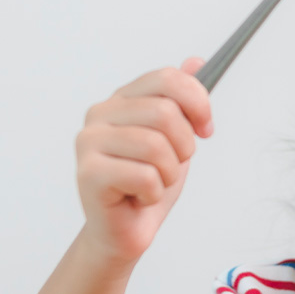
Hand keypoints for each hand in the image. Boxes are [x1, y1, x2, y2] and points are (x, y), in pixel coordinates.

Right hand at [74, 58, 213, 266]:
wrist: (124, 233)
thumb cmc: (146, 186)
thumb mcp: (176, 139)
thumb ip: (183, 101)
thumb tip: (196, 61)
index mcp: (121, 100)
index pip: (166, 78)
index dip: (197, 102)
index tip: (206, 128)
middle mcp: (100, 114)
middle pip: (165, 112)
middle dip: (183, 147)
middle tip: (171, 167)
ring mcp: (89, 142)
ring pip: (157, 146)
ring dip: (168, 174)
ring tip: (153, 184)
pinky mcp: (88, 173)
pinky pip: (145, 176)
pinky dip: (153, 194)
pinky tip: (138, 198)